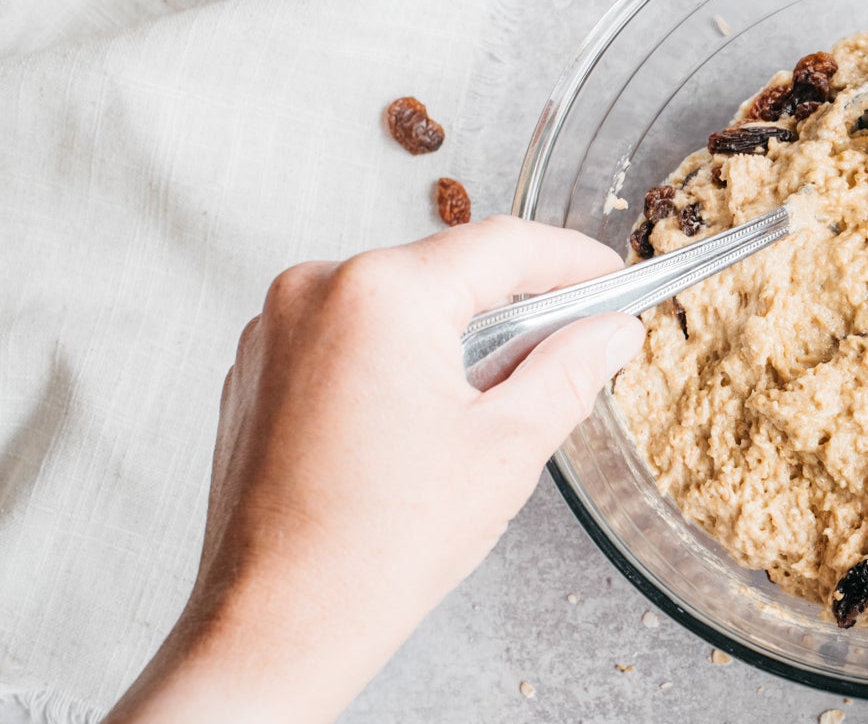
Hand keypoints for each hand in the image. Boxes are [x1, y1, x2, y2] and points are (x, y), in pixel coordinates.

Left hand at [107, 217, 645, 722]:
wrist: (278, 623)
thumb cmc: (378, 546)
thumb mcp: (507, 447)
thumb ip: (569, 369)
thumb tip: (610, 332)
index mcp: (380, 295)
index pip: (502, 245)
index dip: (572, 259)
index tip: (612, 280)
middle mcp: (314, 291)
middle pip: (446, 270)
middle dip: (513, 305)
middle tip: (570, 347)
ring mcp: (274, 329)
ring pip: (396, 302)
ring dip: (453, 334)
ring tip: (492, 402)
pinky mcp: (256, 369)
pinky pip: (346, 335)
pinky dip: (396, 358)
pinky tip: (424, 420)